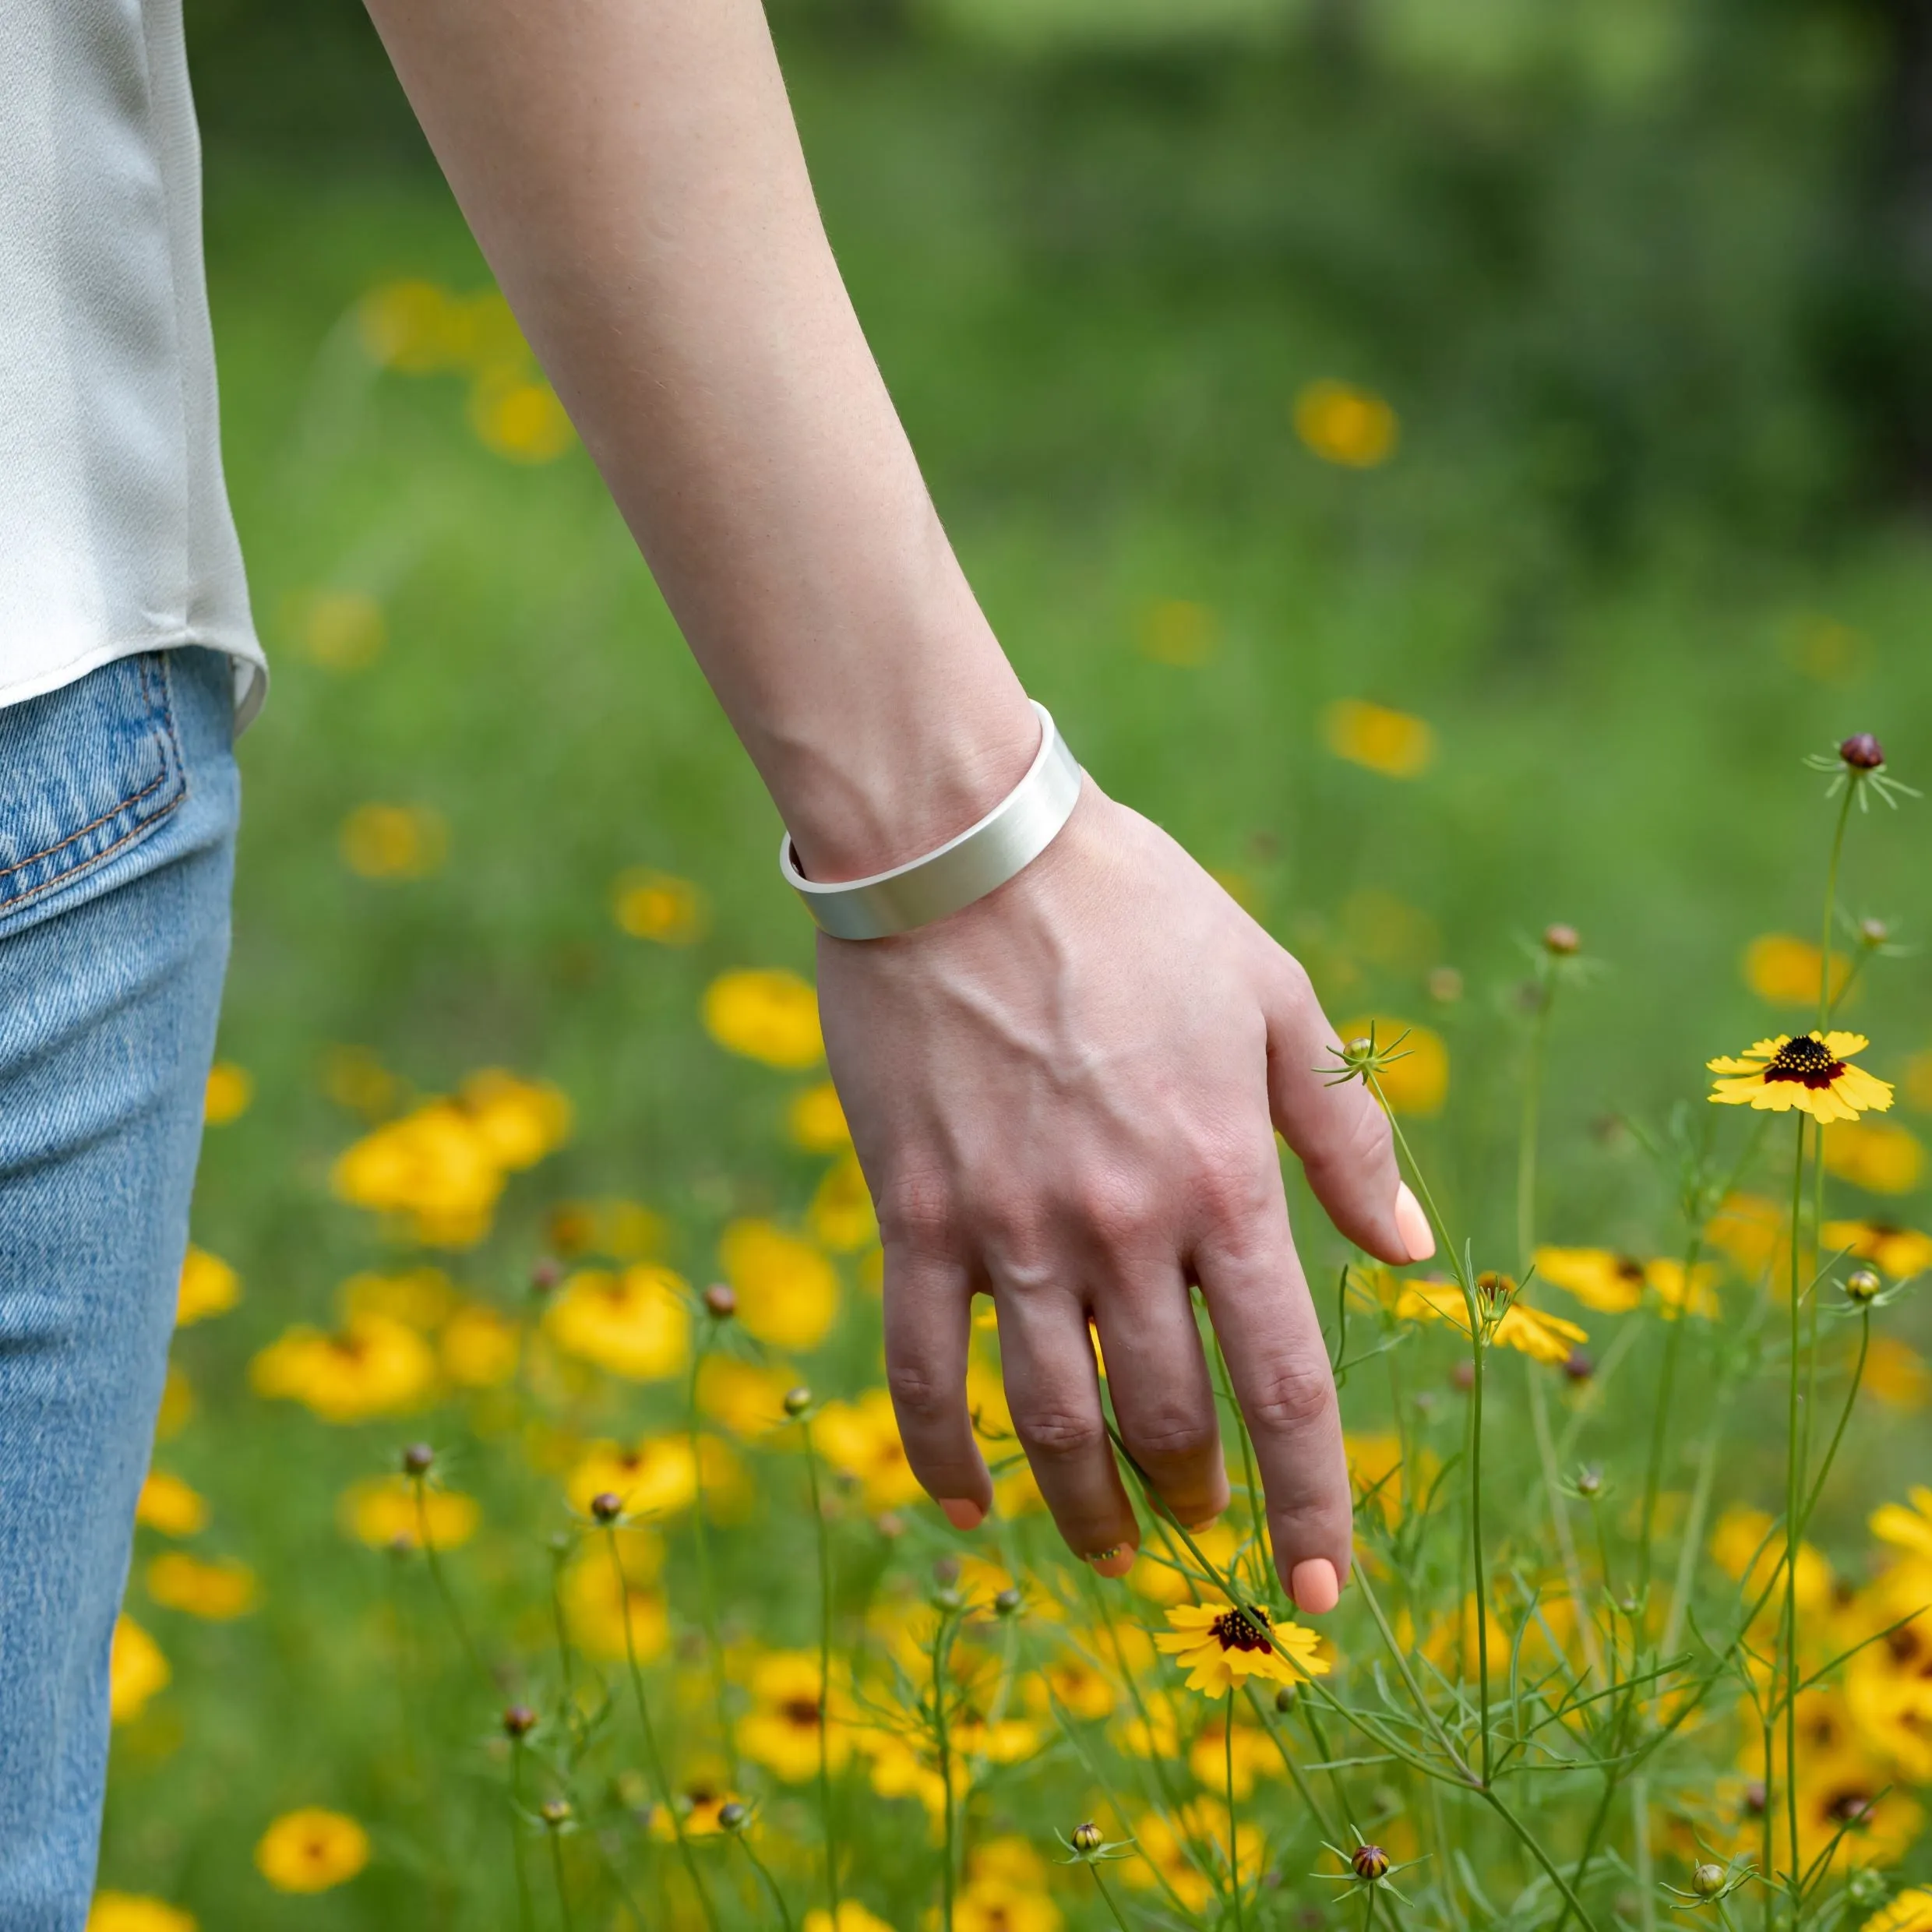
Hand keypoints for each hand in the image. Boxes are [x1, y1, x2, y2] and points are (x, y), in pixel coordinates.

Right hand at [817, 783, 1434, 1610]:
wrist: (967, 850)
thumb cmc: (1135, 908)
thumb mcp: (1274, 995)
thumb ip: (1343, 1134)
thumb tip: (1409, 1252)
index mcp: (1221, 1179)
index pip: (1282, 1386)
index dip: (1311, 1502)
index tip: (1324, 1589)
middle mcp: (1121, 1227)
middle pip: (1168, 1417)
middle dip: (1198, 1493)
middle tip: (1203, 1516)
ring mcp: (1008, 1229)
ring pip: (1050, 1419)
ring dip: (1087, 1506)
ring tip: (1109, 1549)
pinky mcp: (913, 1212)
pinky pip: (922, 1366)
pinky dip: (943, 1453)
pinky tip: (969, 1506)